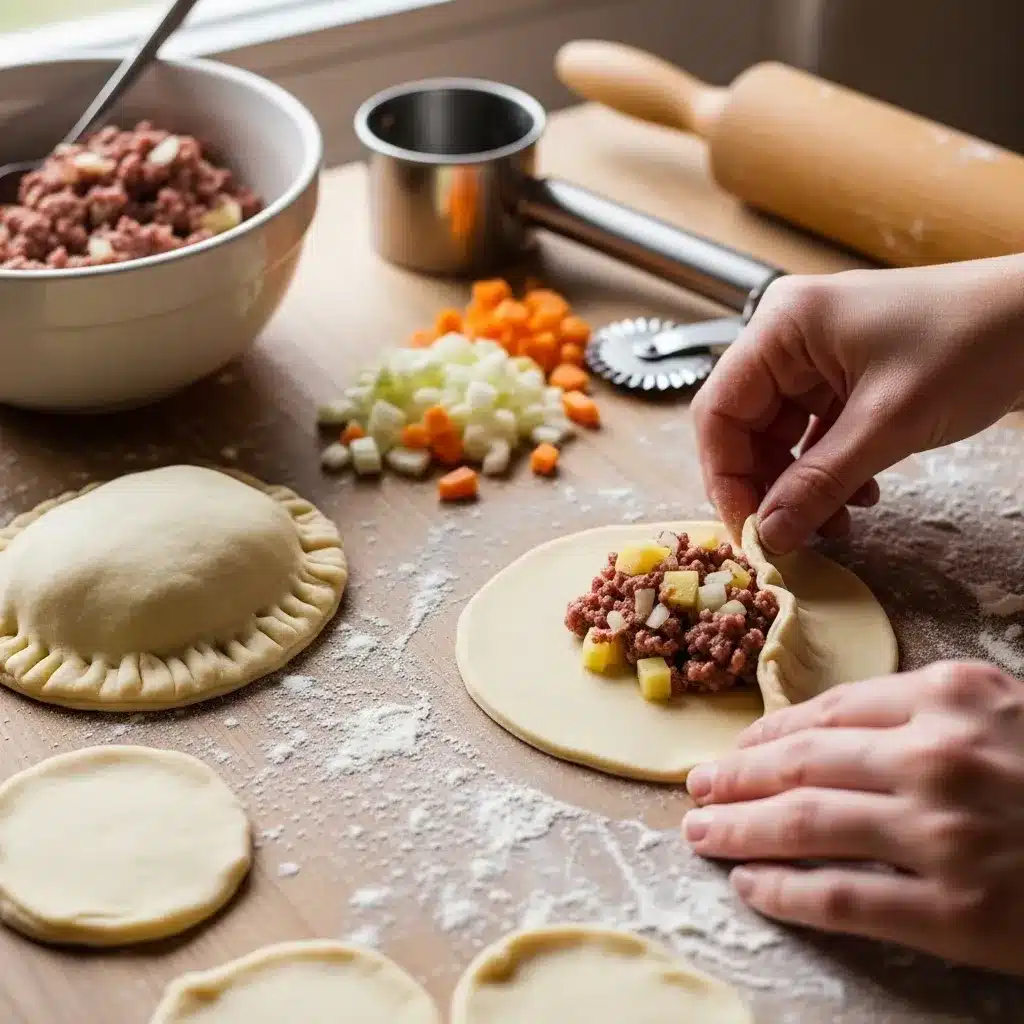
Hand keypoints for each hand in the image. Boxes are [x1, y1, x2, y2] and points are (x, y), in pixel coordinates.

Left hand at [681, 661, 1023, 974]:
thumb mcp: (1002, 714)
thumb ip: (920, 713)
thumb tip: (823, 732)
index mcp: (950, 696)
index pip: (826, 713)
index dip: (766, 735)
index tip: (734, 750)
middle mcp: (938, 756)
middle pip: (801, 764)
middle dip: (735, 778)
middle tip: (694, 789)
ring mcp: (944, 833)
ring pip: (806, 825)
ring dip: (739, 830)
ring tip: (700, 834)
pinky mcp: (957, 910)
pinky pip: (843, 897)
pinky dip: (785, 891)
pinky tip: (750, 886)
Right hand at [691, 254, 1023, 552]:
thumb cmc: (972, 343)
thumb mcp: (888, 424)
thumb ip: (819, 483)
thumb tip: (768, 535)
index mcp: (782, 327)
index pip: (719, 410)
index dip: (725, 476)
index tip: (748, 529)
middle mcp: (788, 338)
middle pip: (744, 427)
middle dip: (767, 486)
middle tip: (789, 536)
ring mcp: (816, 357)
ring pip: (778, 436)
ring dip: (800, 486)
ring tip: (834, 523)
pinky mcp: (843, 376)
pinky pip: (813, 434)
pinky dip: (826, 470)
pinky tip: (857, 496)